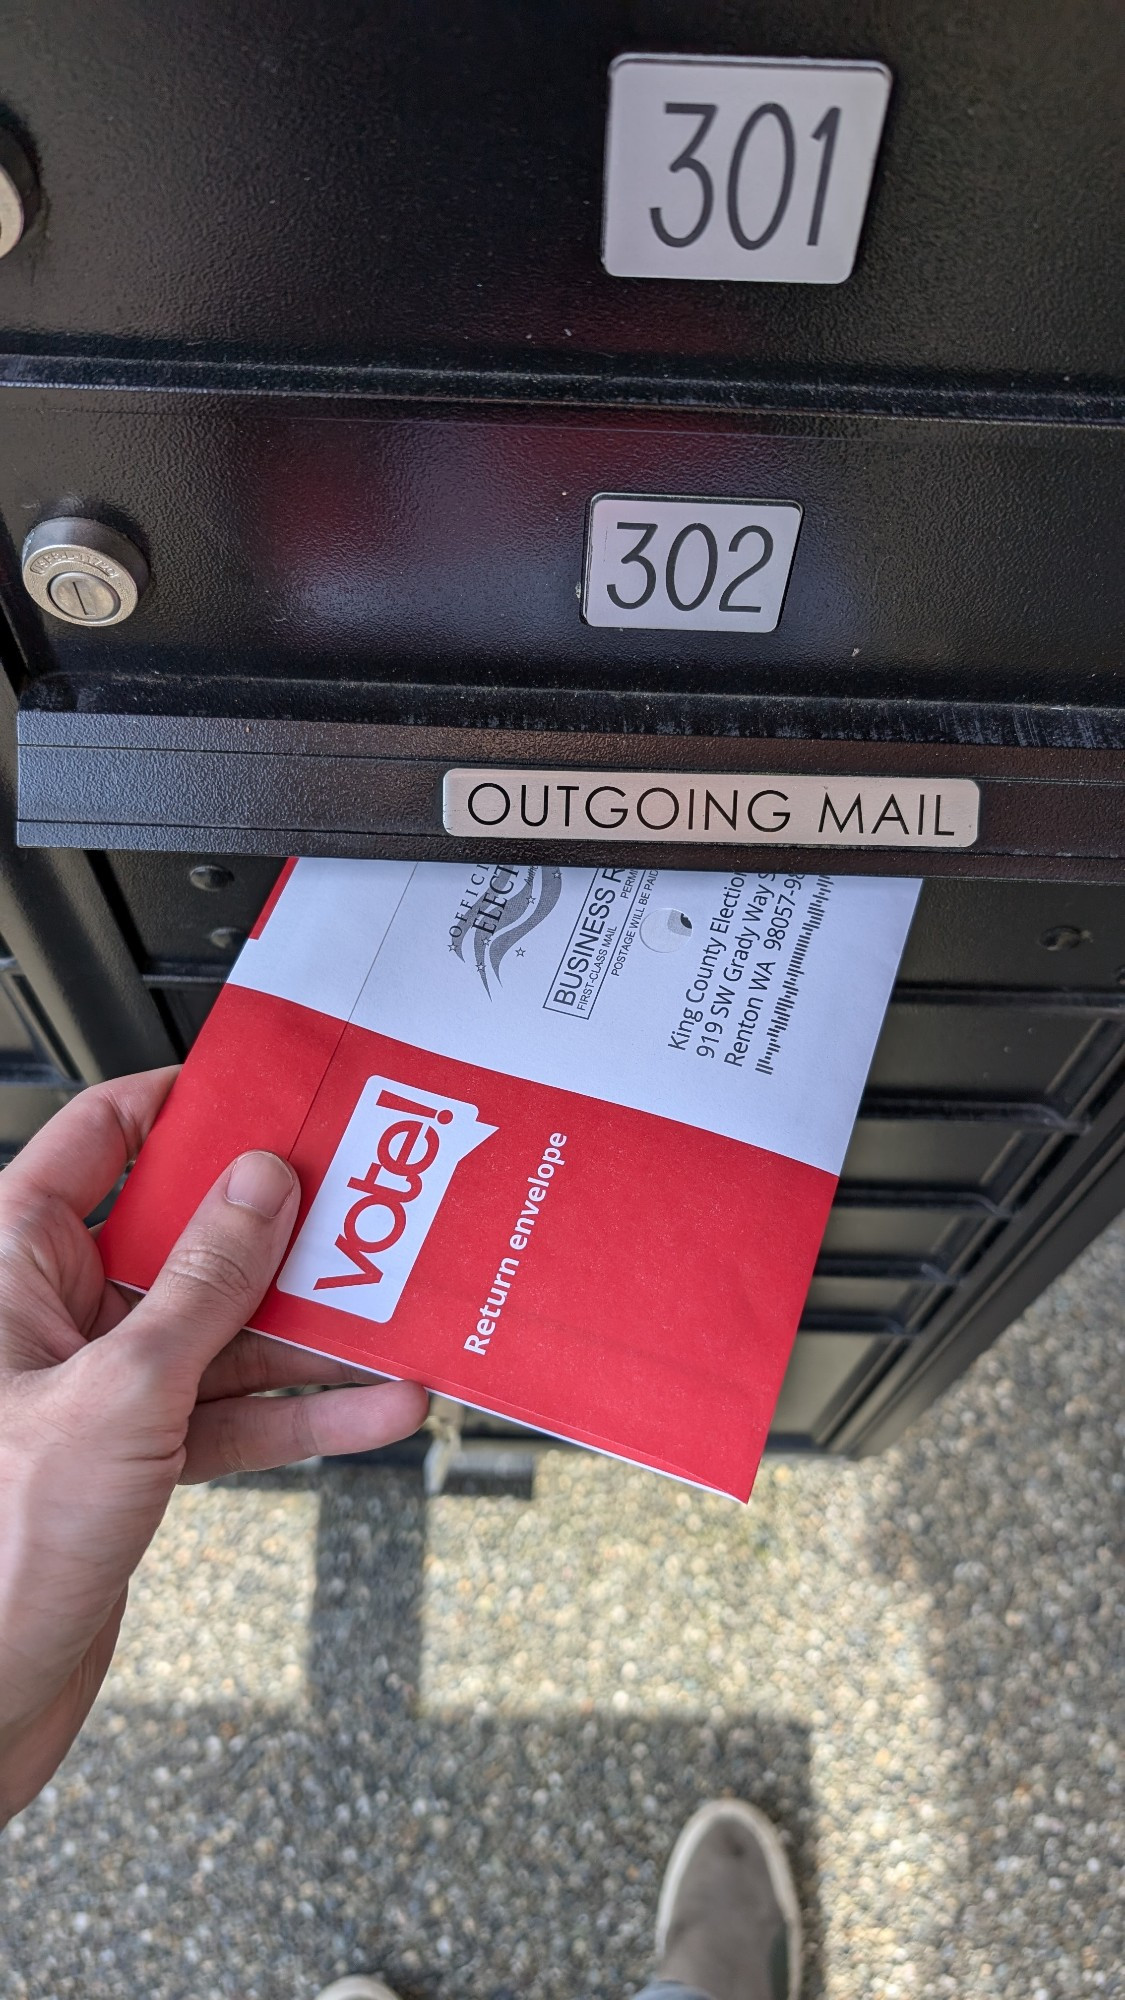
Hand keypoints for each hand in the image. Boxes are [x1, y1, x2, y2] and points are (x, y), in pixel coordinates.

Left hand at [0, 1067, 428, 1823]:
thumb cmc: (2, 1541)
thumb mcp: (123, 1388)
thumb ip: (204, 1283)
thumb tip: (259, 1183)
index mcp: (14, 1265)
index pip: (98, 1139)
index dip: (181, 1104)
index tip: (264, 1091)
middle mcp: (55, 1314)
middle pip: (186, 1237)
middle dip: (282, 1232)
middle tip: (367, 1210)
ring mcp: (101, 1387)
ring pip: (224, 1332)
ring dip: (315, 1337)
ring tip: (399, 1323)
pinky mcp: (137, 1455)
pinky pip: (232, 1413)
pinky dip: (303, 1415)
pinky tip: (374, 1410)